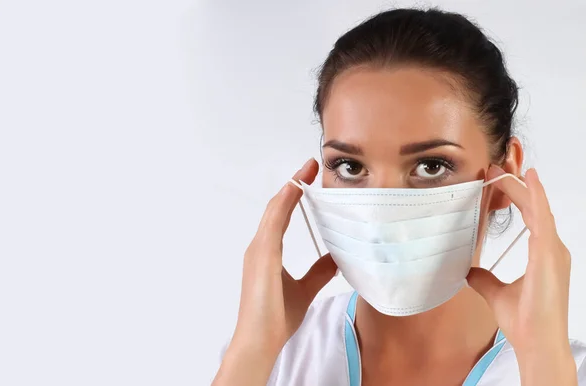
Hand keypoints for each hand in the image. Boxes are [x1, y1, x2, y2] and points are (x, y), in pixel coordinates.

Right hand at [213, 158, 337, 385]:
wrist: (261, 339)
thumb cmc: (276, 317)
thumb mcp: (305, 289)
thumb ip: (318, 271)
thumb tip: (335, 258)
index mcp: (267, 252)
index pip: (281, 215)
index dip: (294, 195)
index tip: (309, 178)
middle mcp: (260, 247)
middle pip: (277, 207)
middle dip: (294, 185)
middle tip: (310, 166)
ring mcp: (258, 250)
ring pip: (274, 211)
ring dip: (290, 189)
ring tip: (305, 171)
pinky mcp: (262, 257)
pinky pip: (273, 223)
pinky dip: (283, 204)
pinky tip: (295, 189)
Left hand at [467, 166, 576, 385]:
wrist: (536, 342)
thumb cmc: (524, 321)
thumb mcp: (495, 293)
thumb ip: (484, 279)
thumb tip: (469, 271)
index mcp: (543, 254)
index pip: (529, 215)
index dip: (515, 196)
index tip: (496, 180)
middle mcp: (552, 248)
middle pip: (534, 206)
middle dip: (516, 185)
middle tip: (496, 166)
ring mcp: (553, 250)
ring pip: (537, 207)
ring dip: (520, 185)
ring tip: (504, 167)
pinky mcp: (550, 254)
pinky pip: (542, 217)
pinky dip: (535, 196)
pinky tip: (527, 178)